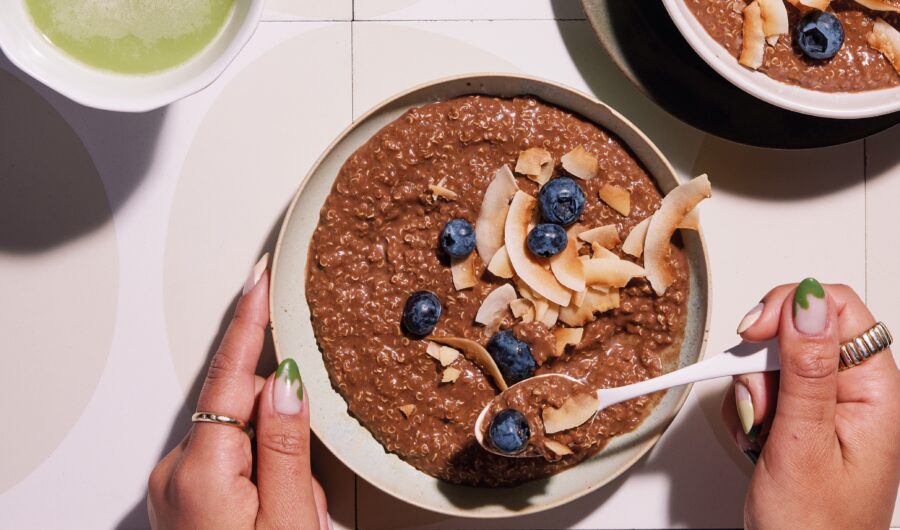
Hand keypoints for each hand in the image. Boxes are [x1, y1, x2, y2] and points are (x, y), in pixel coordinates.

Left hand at [148, 254, 329, 528]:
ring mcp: (176, 485)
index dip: (249, 322)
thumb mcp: (292, 520)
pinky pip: (229, 454)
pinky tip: (274, 497)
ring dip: (272, 446)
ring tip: (290, 500)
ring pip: (238, 431)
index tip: (262, 277)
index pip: (232, 376)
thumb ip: (286, 443)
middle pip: (237, 403)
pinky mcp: (184, 495)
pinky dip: (258, 460)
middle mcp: (177, 472)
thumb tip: (285, 378)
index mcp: (202, 471)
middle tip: (302, 453)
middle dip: (277, 406)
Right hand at [722, 279, 899, 528]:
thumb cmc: (814, 527)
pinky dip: (747, 409)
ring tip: (761, 433)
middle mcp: (856, 392)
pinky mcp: (802, 417)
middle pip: (798, 331)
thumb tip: (809, 302)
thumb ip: (807, 369)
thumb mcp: (803, 443)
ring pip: (773, 361)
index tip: (754, 335)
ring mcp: (827, 405)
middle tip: (761, 405)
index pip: (837, 308)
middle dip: (762, 364)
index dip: (790, 309)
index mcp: (875, 391)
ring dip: (751, 392)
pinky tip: (757, 438)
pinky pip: (763, 388)